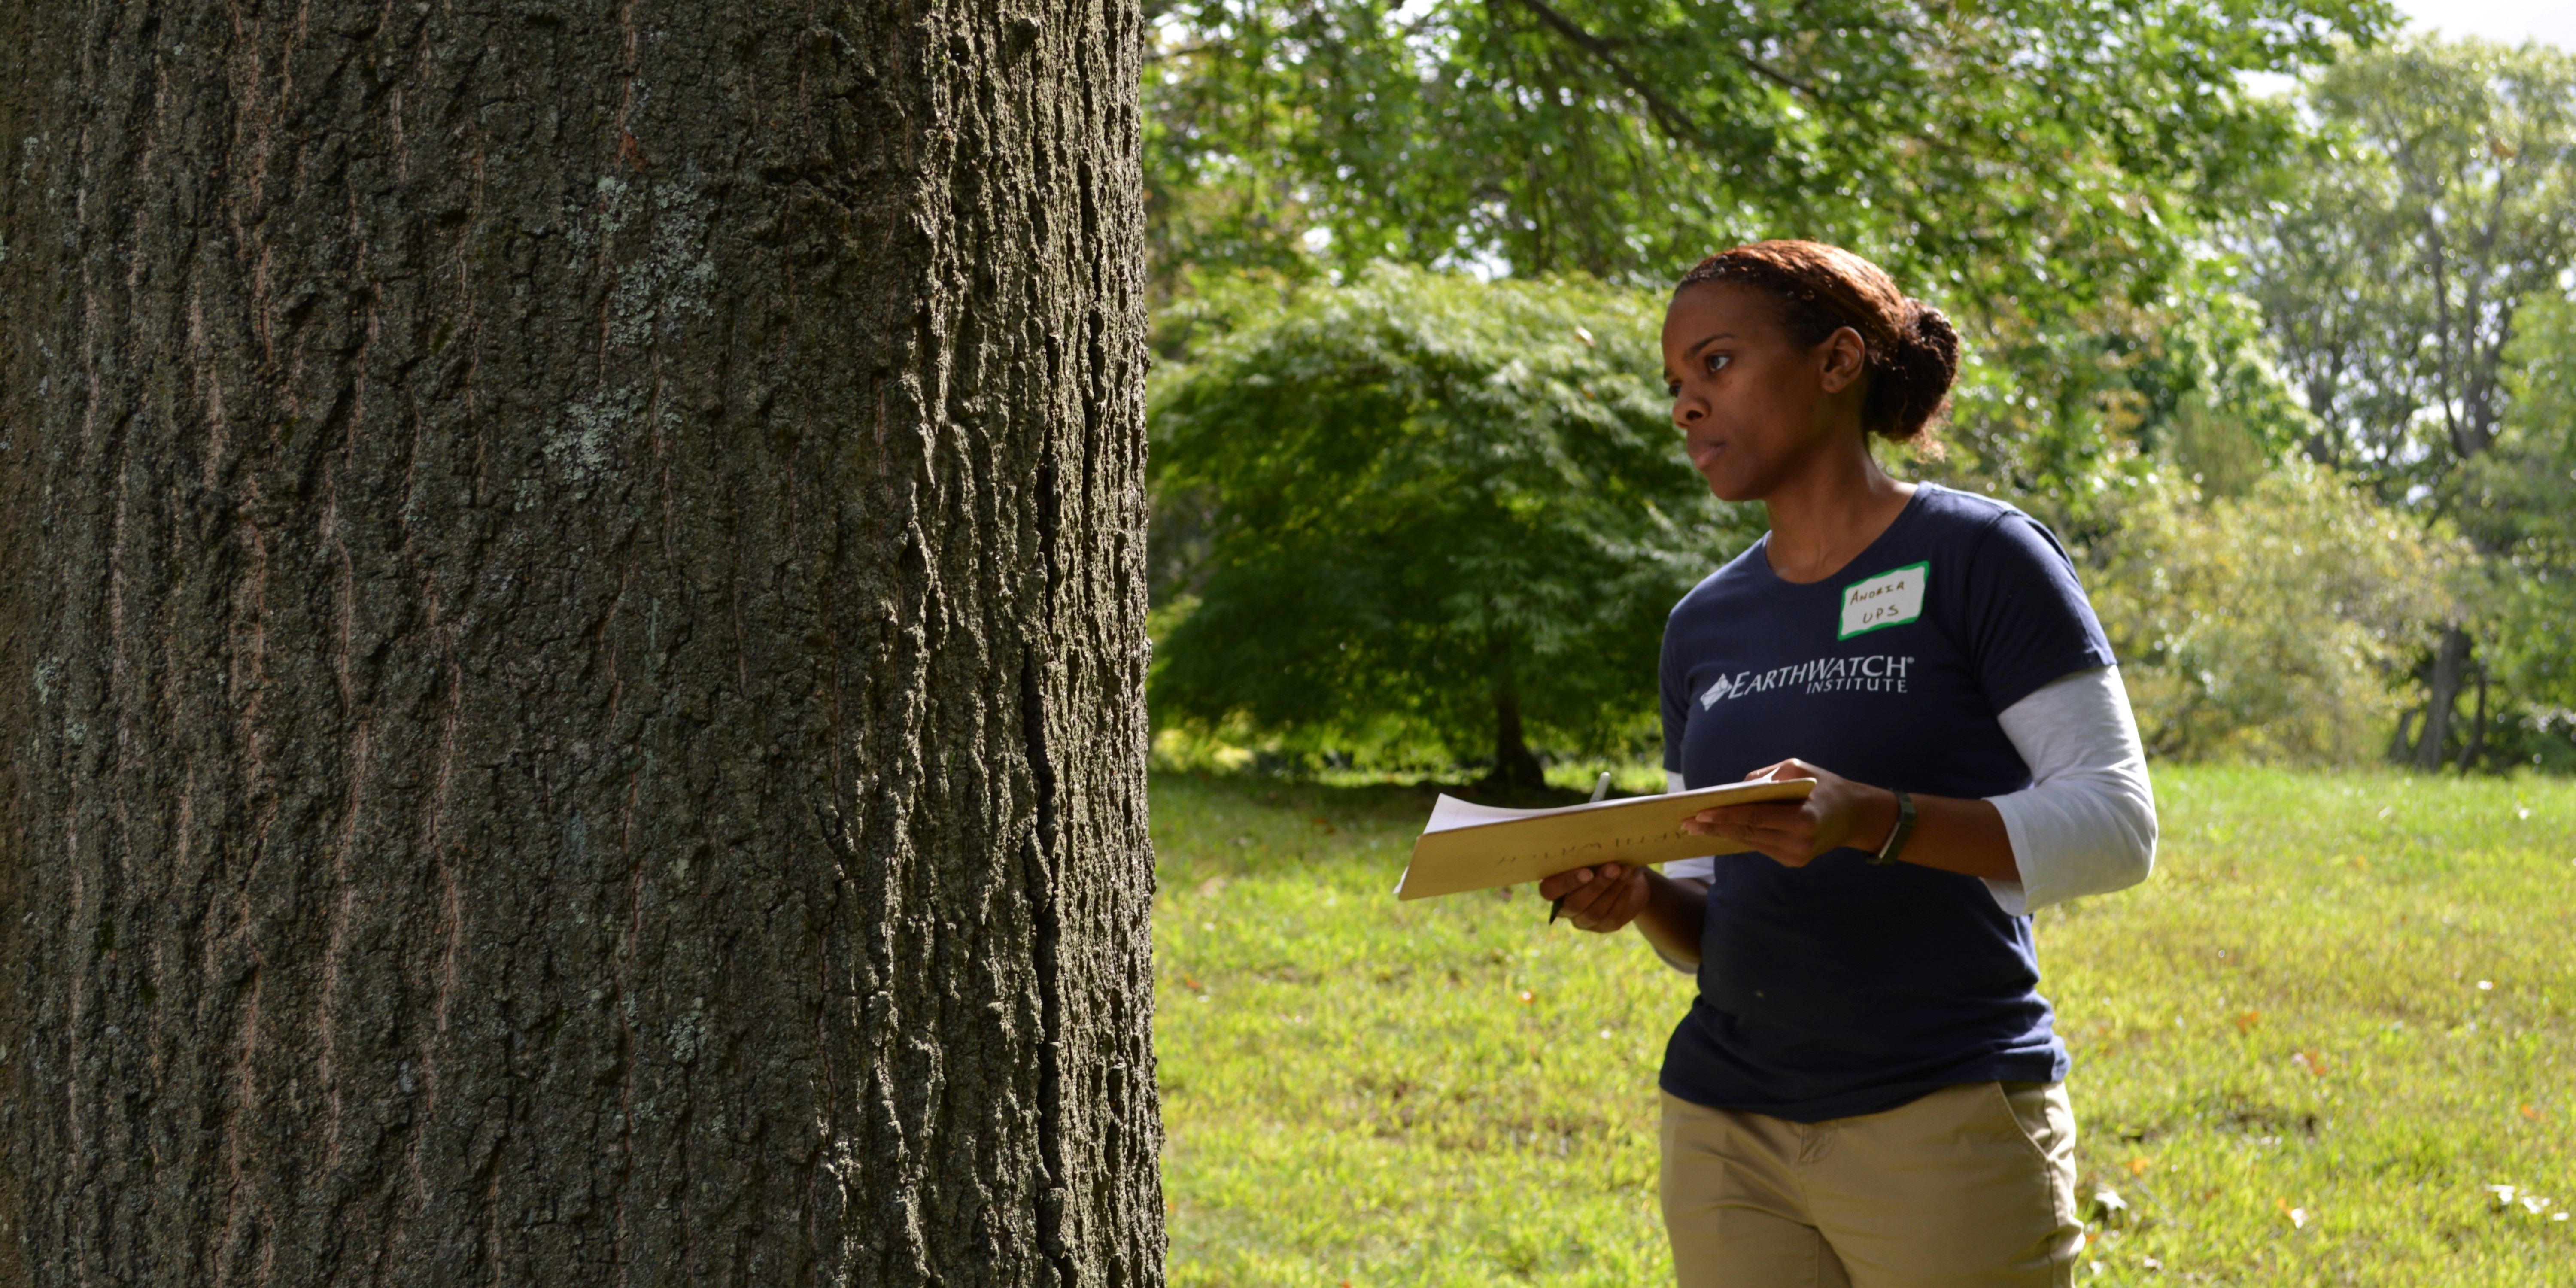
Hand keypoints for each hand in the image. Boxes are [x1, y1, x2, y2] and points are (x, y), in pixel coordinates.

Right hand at [1537, 862, 1649, 932]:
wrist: (1622, 872)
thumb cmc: (1599, 858)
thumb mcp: (1590, 854)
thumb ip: (1585, 856)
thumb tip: (1595, 850)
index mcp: (1553, 887)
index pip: (1550, 891)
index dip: (1567, 883)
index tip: (1587, 872)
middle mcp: (1565, 908)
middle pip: (1574, 904)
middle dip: (1596, 886)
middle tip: (1613, 868)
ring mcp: (1583, 920)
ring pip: (1595, 912)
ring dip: (1612, 890)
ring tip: (1625, 871)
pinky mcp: (1604, 926)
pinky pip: (1612, 916)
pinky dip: (1622, 897)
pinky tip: (1629, 881)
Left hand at [1680, 758, 1895, 868]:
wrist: (1857, 816)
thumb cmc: (1825, 785)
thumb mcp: (1799, 768)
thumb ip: (1767, 776)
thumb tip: (1736, 789)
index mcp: (1803, 820)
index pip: (1755, 817)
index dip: (1725, 815)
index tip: (1699, 813)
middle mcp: (1800, 843)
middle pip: (1748, 833)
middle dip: (1715, 827)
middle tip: (1685, 823)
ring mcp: (1797, 856)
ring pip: (1751, 842)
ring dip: (1723, 834)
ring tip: (1695, 827)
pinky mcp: (1794, 861)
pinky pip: (1760, 846)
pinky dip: (1740, 837)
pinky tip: (1719, 831)